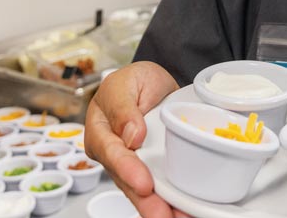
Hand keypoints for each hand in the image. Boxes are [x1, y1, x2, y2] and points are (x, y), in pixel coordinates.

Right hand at [84, 61, 183, 217]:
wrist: (153, 84)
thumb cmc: (133, 81)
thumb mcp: (125, 83)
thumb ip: (123, 107)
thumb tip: (131, 135)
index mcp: (100, 132)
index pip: (111, 153)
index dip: (127, 170)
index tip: (144, 184)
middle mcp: (114, 155)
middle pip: (127, 182)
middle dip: (146, 203)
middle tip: (163, 216)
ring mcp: (133, 165)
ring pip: (143, 192)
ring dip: (161, 208)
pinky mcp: (152, 169)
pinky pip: (160, 188)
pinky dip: (172, 201)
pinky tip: (187, 211)